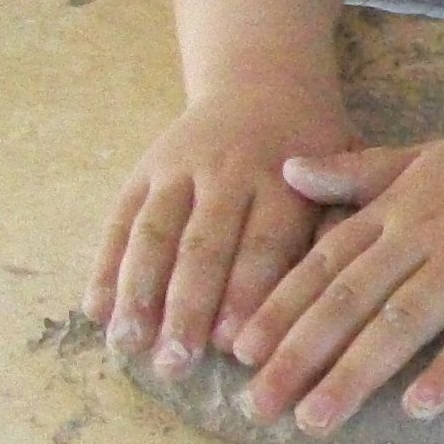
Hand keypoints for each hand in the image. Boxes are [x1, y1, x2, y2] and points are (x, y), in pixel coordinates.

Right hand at [88, 81, 354, 379]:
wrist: (264, 80)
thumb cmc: (317, 147)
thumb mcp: (347, 167)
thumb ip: (341, 216)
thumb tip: (330, 278)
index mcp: (286, 178)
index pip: (263, 243)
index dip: (246, 295)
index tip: (234, 347)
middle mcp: (228, 171)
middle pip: (203, 246)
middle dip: (187, 308)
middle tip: (177, 363)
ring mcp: (179, 169)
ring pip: (154, 233)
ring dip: (138, 292)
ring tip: (129, 344)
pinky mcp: (144, 170)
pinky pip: (121, 220)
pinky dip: (106, 265)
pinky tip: (97, 310)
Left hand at [227, 118, 443, 435]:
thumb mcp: (422, 158)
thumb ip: (356, 172)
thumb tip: (288, 170)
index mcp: (397, 209)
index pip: (325, 263)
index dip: (280, 308)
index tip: (239, 354)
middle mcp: (427, 234)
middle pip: (351, 299)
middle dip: (299, 355)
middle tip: (258, 408)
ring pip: (404, 321)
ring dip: (356, 373)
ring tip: (316, 421)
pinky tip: (419, 406)